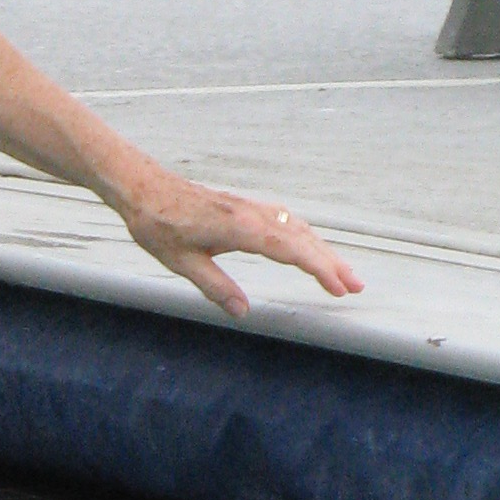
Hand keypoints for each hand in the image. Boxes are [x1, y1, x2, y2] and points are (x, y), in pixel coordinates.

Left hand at [115, 169, 362, 318]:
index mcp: (241, 229)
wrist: (142, 187)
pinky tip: (307, 245)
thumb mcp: (182, 263)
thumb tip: (243, 312)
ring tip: (340, 271)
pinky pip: (283, 220)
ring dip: (320, 248)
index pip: (291, 250)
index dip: (319, 269)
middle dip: (331, 262)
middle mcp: (251, 214)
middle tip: (356, 286)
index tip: (340, 287)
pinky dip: (302, 235)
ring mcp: (249, 208)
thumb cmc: (158, 223)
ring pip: (295, 227)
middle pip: (302, 238)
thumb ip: (216, 287)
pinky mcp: (243, 206)